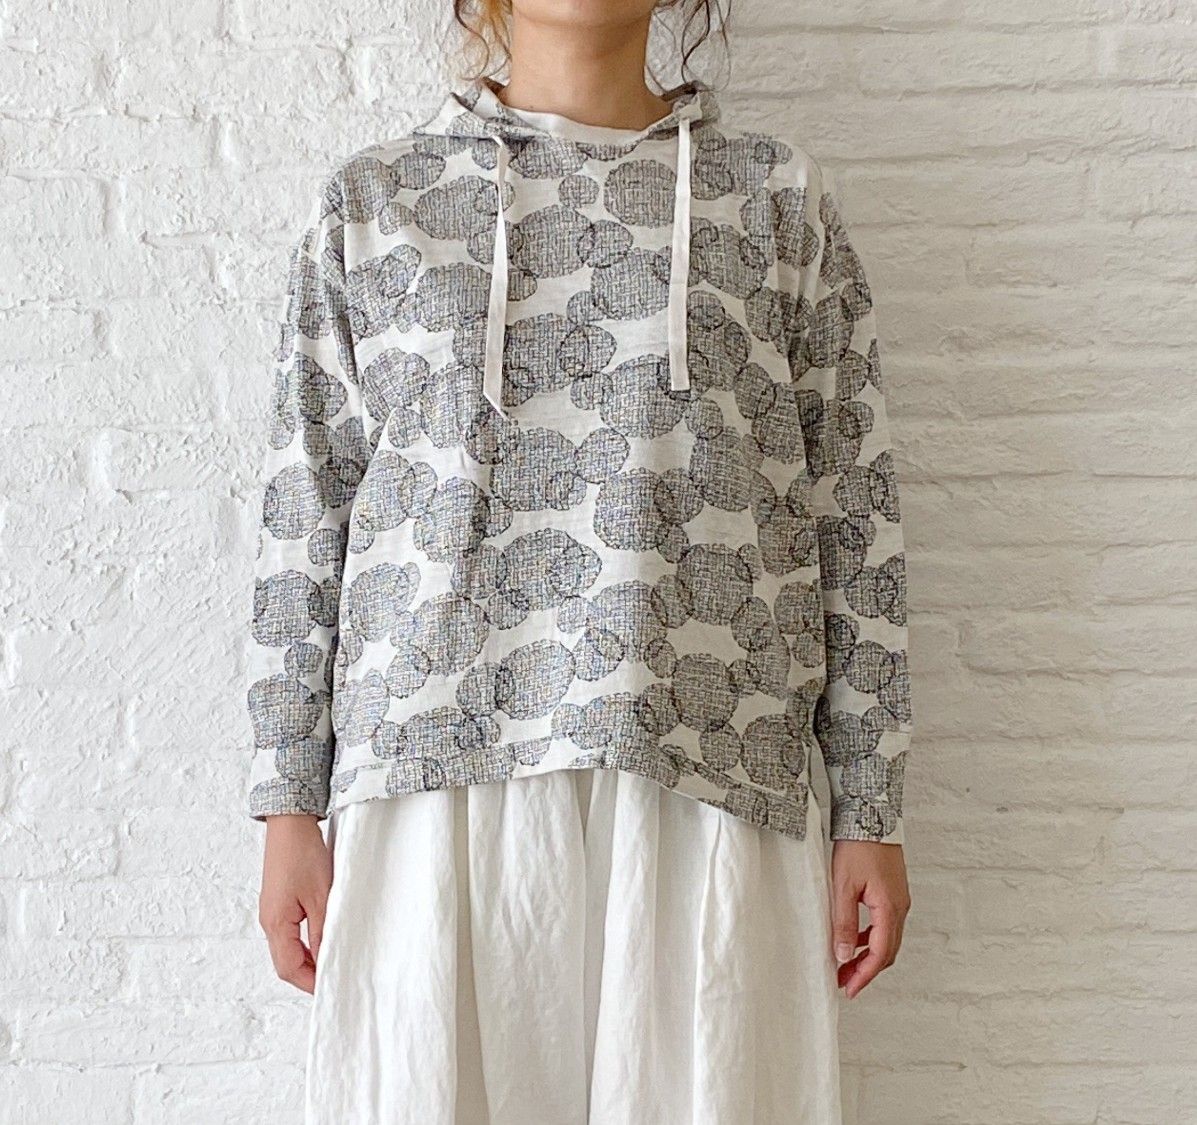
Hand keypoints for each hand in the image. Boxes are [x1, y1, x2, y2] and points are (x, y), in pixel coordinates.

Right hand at [257, 815, 332, 993]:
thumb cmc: (303, 854)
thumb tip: (328, 958)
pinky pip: (290, 934)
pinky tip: (323, 940)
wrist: (290, 823)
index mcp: (276, 924)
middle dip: (309, 976)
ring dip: (308, 960)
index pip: (290, 969)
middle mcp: (269, 922)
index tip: (332, 988)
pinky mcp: (279, 903)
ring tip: (333, 962)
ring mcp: (272, 913)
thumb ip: (323, 930)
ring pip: (288, 950)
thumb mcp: (320, 895)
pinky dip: (306, 944)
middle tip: (335, 979)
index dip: (310, 983)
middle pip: (286, 963)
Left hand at [830, 840, 910, 999]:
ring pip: (888, 939)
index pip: (880, 955)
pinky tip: (855, 938)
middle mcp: (900, 908)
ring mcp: (900, 900)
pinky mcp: (894, 892)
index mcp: (890, 909)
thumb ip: (844, 922)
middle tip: (844, 982)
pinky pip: (886, 924)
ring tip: (846, 964)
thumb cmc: (858, 846)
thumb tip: (843, 955)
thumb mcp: (843, 885)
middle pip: (887, 952)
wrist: (871, 816)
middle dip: (866, 971)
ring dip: (869, 955)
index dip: (864, 976)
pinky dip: (872, 938)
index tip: (849, 989)